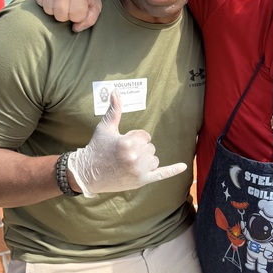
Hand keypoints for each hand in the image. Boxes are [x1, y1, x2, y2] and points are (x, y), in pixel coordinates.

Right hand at [35, 0, 101, 32]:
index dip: (78, 14)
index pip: (75, 18)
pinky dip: (47, 1)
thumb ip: (90, 19)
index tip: (79, 6)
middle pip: (60, 17)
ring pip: (49, 11)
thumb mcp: (95, 3)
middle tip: (70, 3)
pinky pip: (40, 3)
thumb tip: (75, 29)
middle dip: (66, 13)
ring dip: (55, 8)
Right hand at [67, 92, 187, 196]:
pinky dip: (172, 170)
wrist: (88, 173)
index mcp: (128, 143)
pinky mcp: (141, 181)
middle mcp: (135, 157)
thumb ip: (114, 109)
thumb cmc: (96, 148)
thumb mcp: (105, 127)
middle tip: (122, 155)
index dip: (134, 138)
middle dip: (139, 149)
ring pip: (154, 159)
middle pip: (150, 147)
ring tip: (127, 163)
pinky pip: (161, 174)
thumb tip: (115, 90)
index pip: (145, 136)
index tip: (122, 144)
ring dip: (145, 160)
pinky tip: (184, 167)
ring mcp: (139, 170)